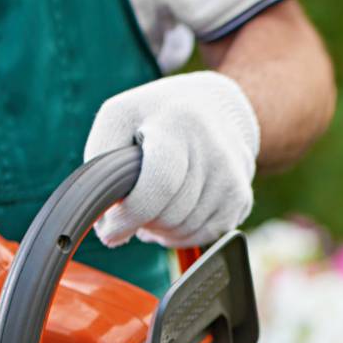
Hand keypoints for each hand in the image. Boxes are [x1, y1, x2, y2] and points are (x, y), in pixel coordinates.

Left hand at [83, 71, 259, 247]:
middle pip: (171, 214)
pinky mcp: (242, 195)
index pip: (158, 186)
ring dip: (162, 230)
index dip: (129, 217)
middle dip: (142, 222)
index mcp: (178, 124)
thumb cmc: (155, 115)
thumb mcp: (118, 117)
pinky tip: (173, 216)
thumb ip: (100, 162)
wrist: (213, 107)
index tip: (109, 230)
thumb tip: (106, 220)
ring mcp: (233, 175)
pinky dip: (185, 235)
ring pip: (189, 229)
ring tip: (152, 209)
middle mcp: (213, 149)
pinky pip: (209, 234)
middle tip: (130, 211)